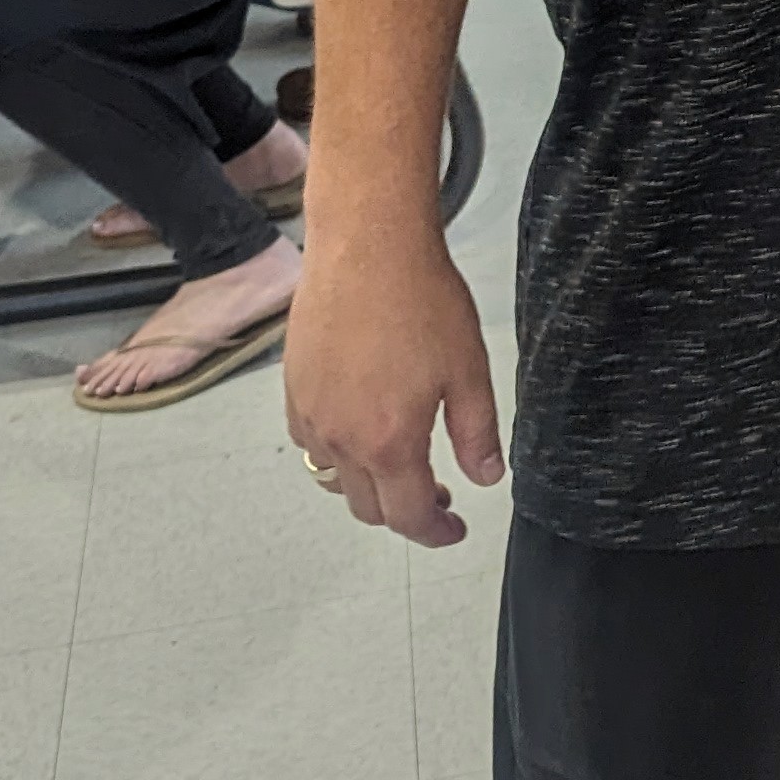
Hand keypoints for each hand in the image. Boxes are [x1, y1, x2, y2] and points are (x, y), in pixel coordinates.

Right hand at [284, 228, 503, 544]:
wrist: (367, 247)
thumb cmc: (422, 301)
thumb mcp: (468, 369)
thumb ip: (477, 433)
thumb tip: (486, 478)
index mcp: (389, 443)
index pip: (409, 516)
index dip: (435, 532)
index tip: (454, 530)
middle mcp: (341, 440)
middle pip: (368, 507)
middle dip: (404, 511)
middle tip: (438, 493)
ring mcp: (311, 416)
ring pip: (335, 479)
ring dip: (368, 484)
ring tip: (401, 461)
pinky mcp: (293, 390)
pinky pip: (311, 443)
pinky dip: (336, 452)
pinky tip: (361, 426)